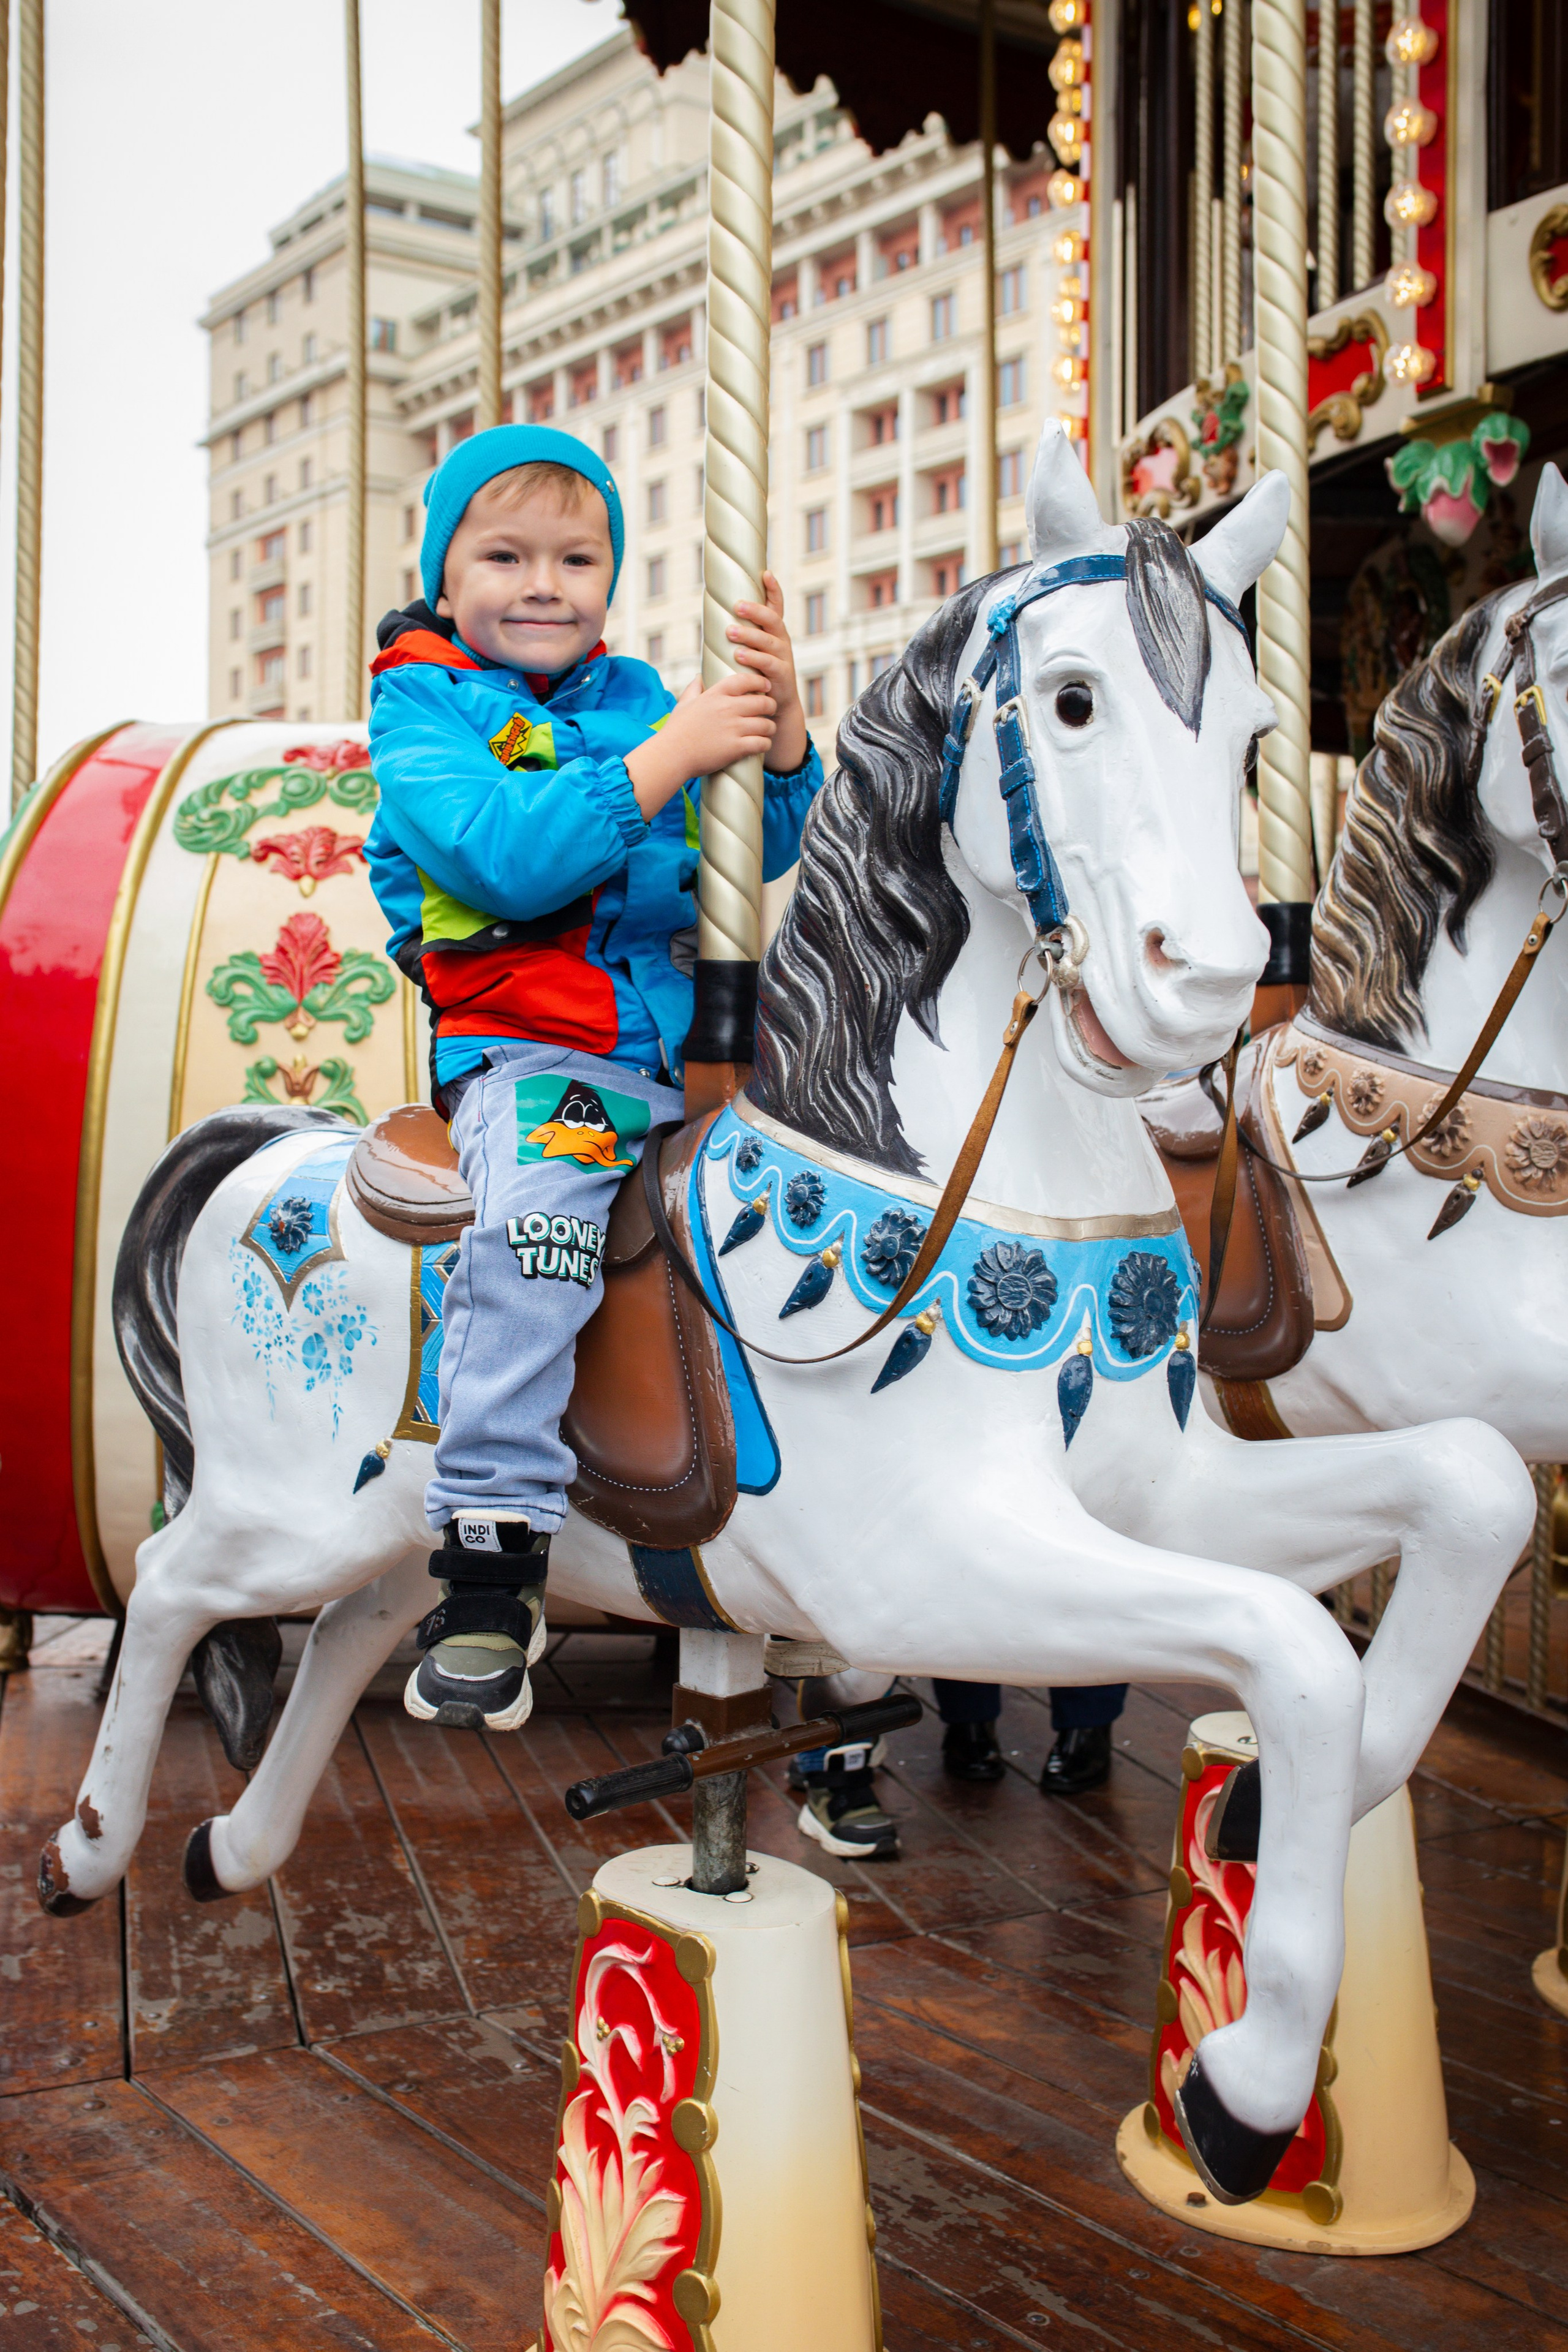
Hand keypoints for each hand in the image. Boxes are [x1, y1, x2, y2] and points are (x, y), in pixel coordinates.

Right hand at [625, 666, 775, 817]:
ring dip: (770, 727)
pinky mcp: (736, 748)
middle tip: (771, 710)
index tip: (766, 686)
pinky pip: (762, 743)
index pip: (745, 680)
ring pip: (766, 724)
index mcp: (715, 695)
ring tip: (768, 730)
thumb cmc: (676, 730)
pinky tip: (763, 745)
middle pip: (762, 702)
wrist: (671, 755)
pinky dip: (766, 744)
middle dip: (771, 706)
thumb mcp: (684, 704)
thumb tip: (699, 675)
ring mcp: (733, 728)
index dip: (760, 682)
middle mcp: (727, 709)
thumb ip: (694, 688)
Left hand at [729, 573, 808, 772]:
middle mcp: (781, 640)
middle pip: (772, 619)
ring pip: (768, 641)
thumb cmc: (756, 673)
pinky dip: (754, 660)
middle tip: (735, 605)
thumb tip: (711, 615)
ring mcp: (783, 658)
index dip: (773, 589)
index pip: (776, 605)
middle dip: (755, 610)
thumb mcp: (751, 650)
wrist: (775, 705)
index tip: (765, 572)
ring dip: (750, 635)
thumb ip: (739, 634)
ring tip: (730, 632)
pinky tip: (739, 656)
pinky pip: (768, 665)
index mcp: (773, 631)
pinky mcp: (781, 676)